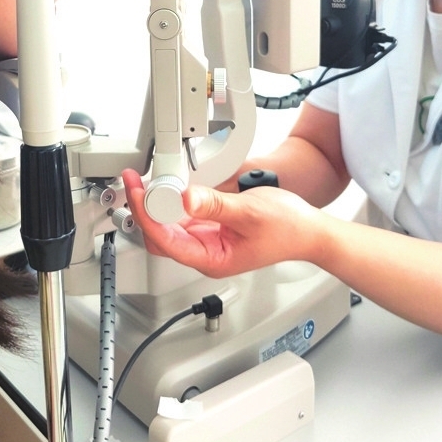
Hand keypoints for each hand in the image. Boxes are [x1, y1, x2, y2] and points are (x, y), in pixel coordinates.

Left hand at [120, 169, 319, 278]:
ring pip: (167, 226)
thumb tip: (186, 197)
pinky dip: (169, 202)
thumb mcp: (250, 212)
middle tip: (134, 183)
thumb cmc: (287, 229)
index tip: (138, 193)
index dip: (147, 217)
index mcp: (211, 259)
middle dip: (143, 209)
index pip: (166, 242)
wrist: (308, 230)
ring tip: (143, 182)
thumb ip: (216, 206)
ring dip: (153, 205)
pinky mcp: (210, 227)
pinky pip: (181, 217)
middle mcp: (204, 253)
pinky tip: (164, 187)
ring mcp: (206, 240)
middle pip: (159, 236)